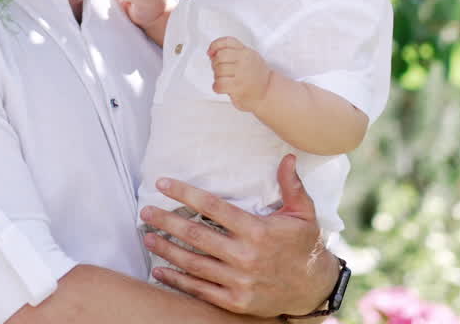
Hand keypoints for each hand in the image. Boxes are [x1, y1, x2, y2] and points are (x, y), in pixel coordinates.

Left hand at [139, 154, 337, 316]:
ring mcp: (239, 281)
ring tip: (148, 238)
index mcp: (258, 231)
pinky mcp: (235, 301)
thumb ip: (292, 185)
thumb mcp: (304, 213)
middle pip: (196, 236)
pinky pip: (200, 290)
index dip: (185, 194)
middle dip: (166, 221)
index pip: (213, 208)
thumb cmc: (305, 246)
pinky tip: (160, 270)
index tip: (163, 184)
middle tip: (146, 213)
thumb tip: (288, 157)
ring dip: (166, 250)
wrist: (314, 289)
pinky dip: (177, 281)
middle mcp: (246, 256)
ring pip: (193, 263)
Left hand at [208, 36, 270, 111]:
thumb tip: (212, 52)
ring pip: (218, 70)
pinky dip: (216, 87)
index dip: (214, 45)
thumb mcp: (249, 57)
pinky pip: (219, 84)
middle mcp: (245, 60)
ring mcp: (242, 74)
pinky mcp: (238, 87)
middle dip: (215, 64)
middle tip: (220, 70)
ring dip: (217, 76)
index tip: (210, 52)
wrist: (268, 92)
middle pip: (220, 56)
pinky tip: (221, 87)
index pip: (227, 42)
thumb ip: (234, 52)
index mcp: (246, 52)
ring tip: (223, 79)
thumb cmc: (256, 76)